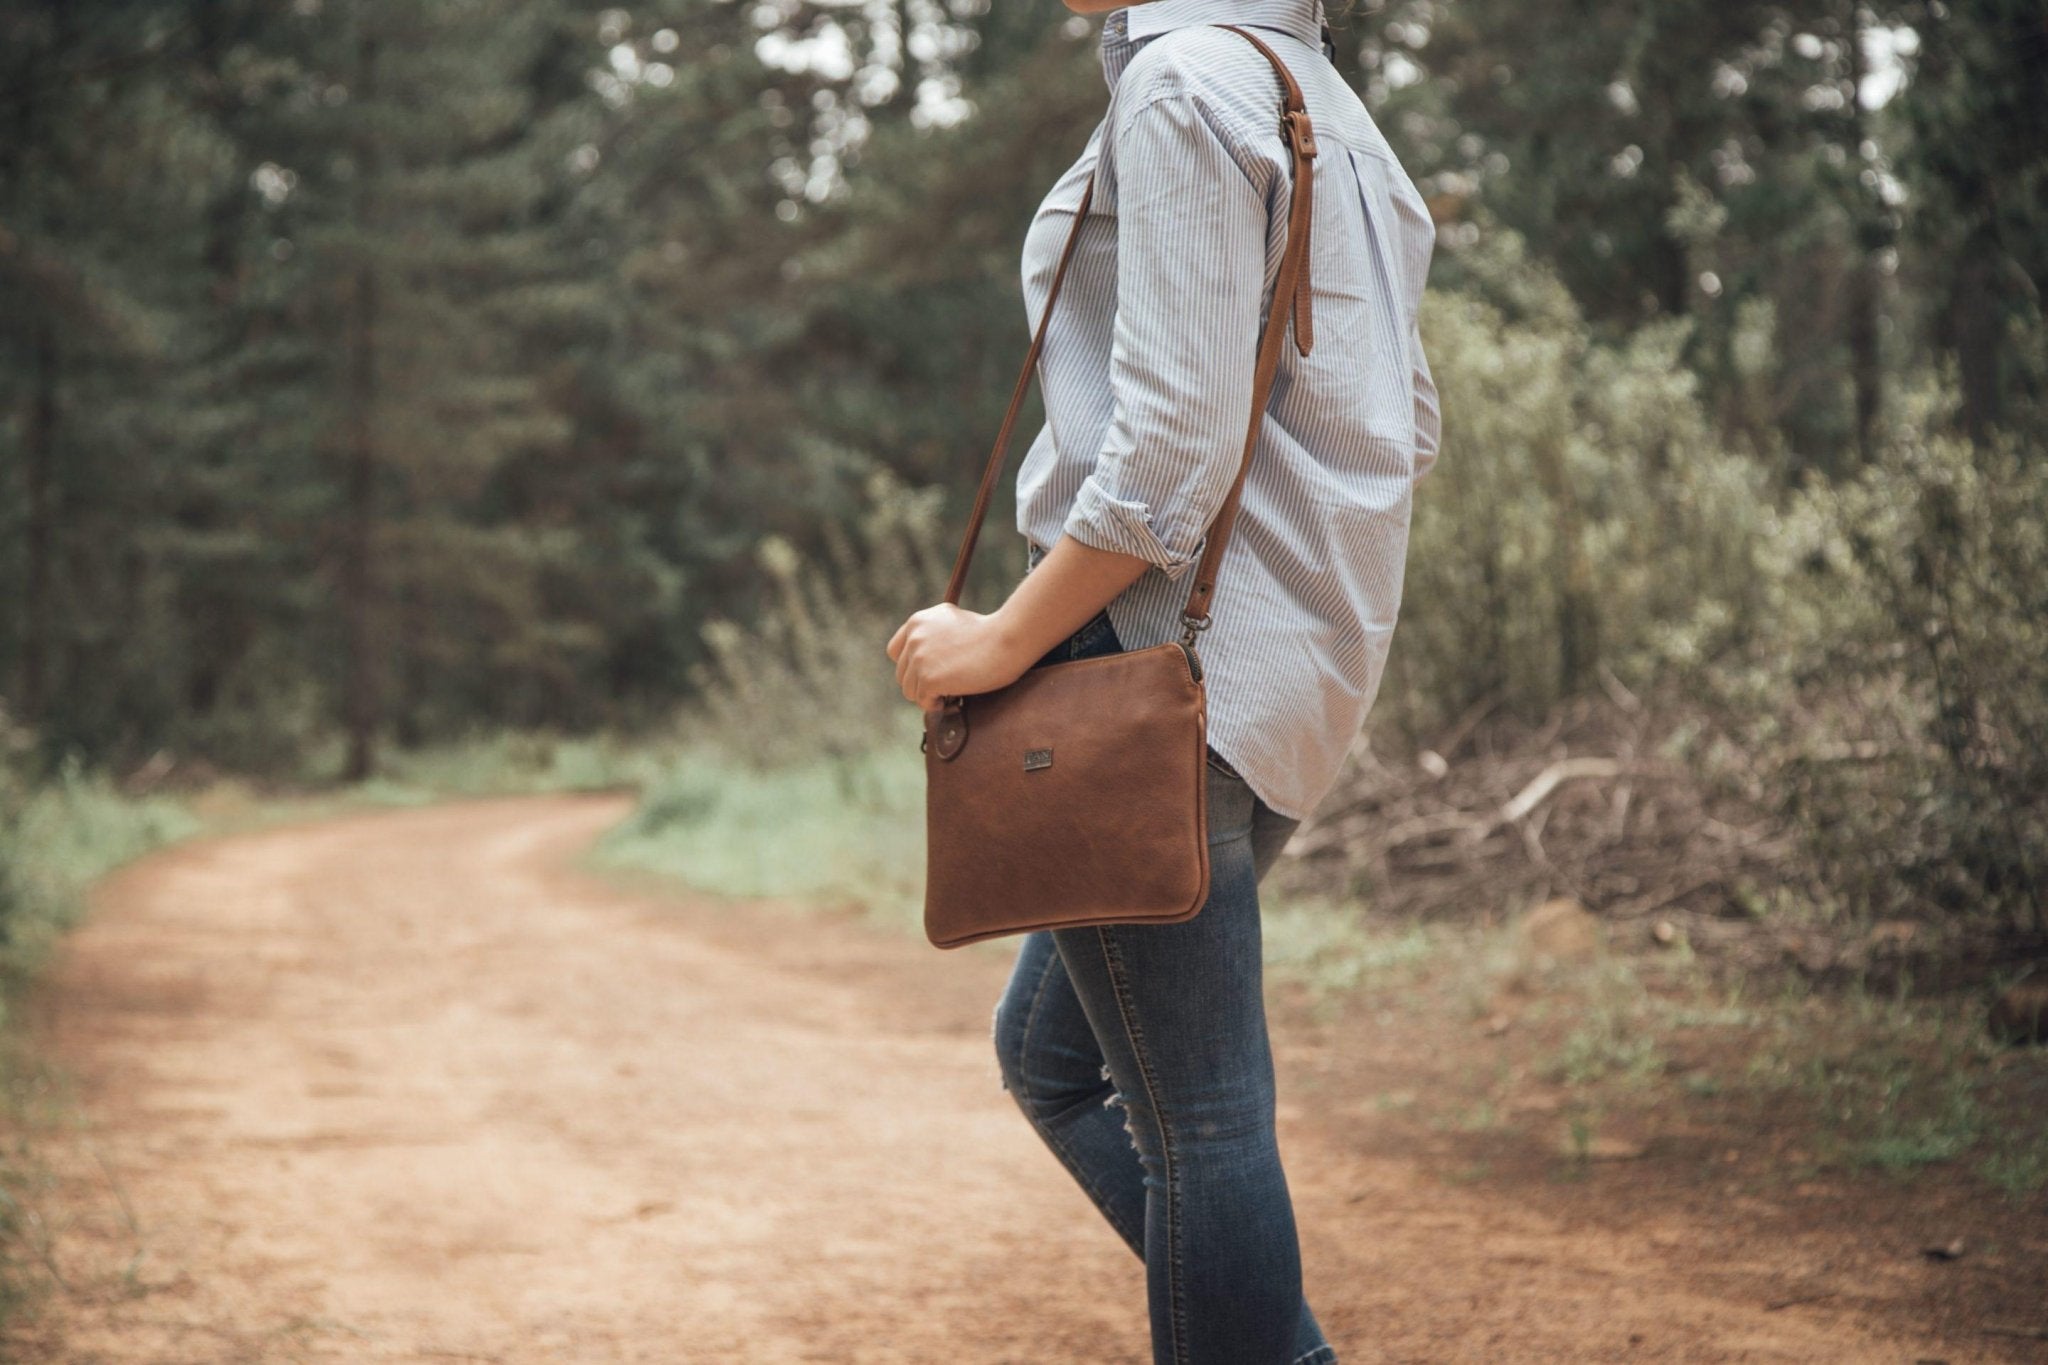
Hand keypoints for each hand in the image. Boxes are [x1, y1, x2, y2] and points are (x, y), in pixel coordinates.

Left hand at [885, 604, 1027, 710]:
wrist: (1006, 638)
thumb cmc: (990, 632)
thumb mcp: (954, 621)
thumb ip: (934, 635)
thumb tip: (925, 662)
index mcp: (918, 621)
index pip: (895, 651)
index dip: (909, 666)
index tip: (925, 674)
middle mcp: (914, 637)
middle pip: (902, 675)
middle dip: (921, 684)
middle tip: (943, 689)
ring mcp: (919, 658)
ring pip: (910, 691)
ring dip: (928, 696)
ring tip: (948, 695)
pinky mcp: (928, 678)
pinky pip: (923, 701)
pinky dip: (936, 705)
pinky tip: (951, 700)